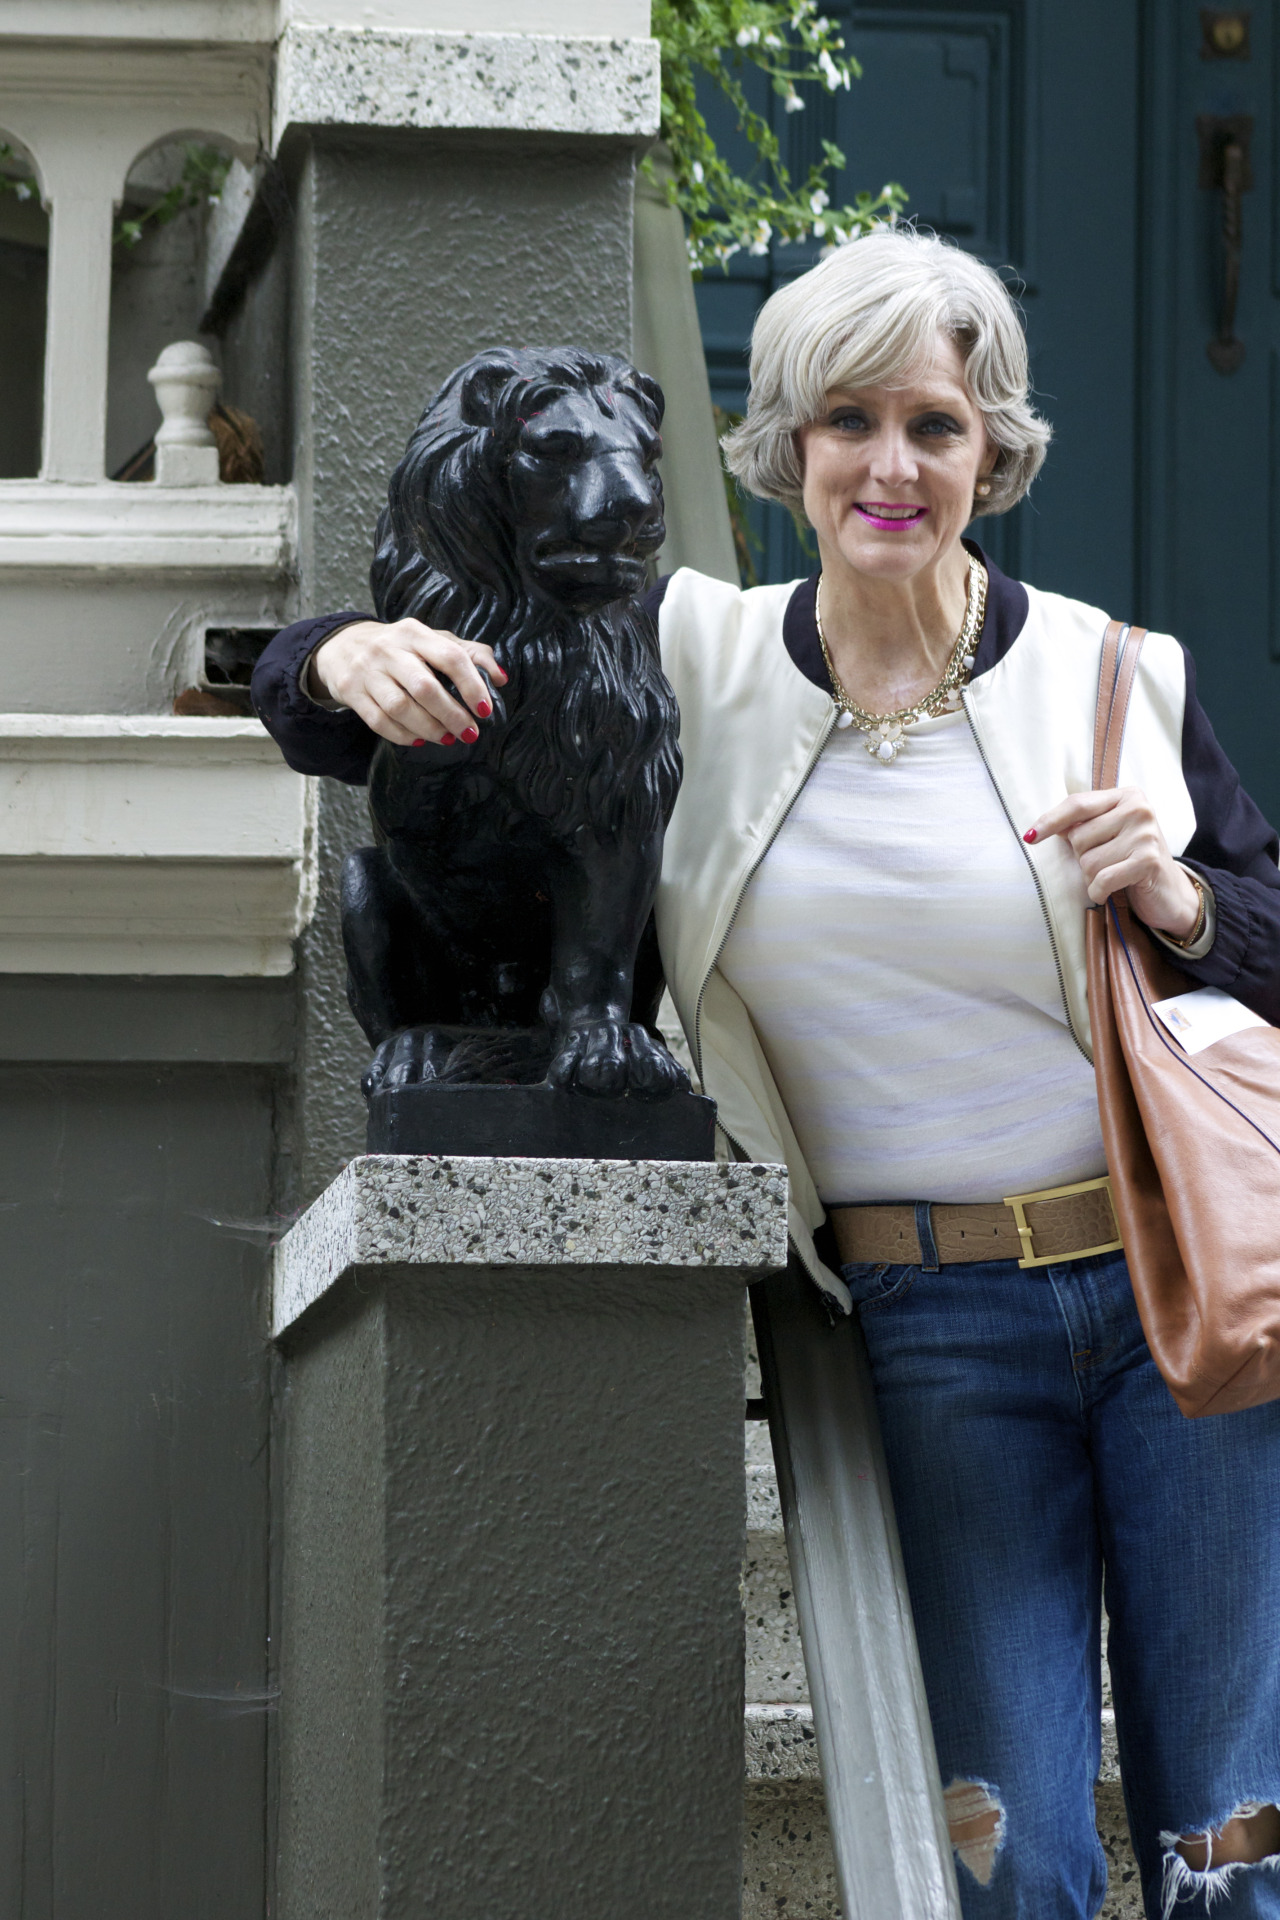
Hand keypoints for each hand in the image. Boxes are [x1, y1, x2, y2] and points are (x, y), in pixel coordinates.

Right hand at [311, 618, 507, 745]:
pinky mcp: (351, 692)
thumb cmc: (400, 647)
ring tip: (447, 738)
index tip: (485, 710)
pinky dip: (403, 736)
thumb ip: (470, 653)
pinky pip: (379, 721)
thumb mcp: (432, 640)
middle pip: (424, 688)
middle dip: (452, 715)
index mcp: (415, 633)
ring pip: (400, 708)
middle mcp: (389, 649)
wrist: (341, 645)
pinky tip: (419, 740)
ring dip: (429, 729)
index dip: (472, 685)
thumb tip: (501, 678)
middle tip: (470, 733)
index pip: (450, 656)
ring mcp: (367, 671)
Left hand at [1026, 787, 1200, 938]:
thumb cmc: (1131, 861)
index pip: (1077, 804)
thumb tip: (1039, 828)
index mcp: (1127, 796)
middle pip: (1079, 837)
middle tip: (1107, 864)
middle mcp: (1138, 809)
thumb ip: (1083, 826)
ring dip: (1092, 877)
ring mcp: (1145, 833)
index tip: (1030, 836)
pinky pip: (1102, 879)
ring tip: (1113, 875)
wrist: (1171, 893)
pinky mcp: (1148, 860)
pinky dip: (1099, 891)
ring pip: (1088, 861)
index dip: (1050, 820)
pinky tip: (1111, 890)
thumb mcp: (1109, 836)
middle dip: (1084, 858)